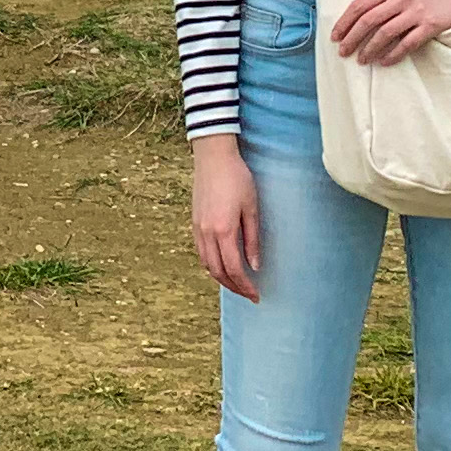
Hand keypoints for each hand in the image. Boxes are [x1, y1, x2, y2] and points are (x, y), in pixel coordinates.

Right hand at [191, 133, 260, 299]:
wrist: (213, 156)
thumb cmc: (237, 178)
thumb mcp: (252, 208)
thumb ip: (252, 239)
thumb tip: (254, 265)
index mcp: (224, 230)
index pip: (234, 269)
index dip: (245, 286)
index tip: (256, 295)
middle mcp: (207, 233)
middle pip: (218, 272)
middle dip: (234, 287)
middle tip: (249, 294)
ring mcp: (198, 228)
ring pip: (207, 264)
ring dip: (222, 278)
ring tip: (237, 283)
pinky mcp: (194, 222)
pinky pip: (201, 253)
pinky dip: (212, 265)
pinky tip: (223, 264)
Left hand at [325, 0, 450, 66]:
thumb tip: (357, 11)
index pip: (360, 4)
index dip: (345, 22)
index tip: (335, 36)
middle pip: (369, 20)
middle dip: (352, 38)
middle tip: (343, 52)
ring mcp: (416, 11)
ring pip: (385, 33)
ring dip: (370, 49)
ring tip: (362, 60)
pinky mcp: (430, 25)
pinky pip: (407, 44)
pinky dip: (393, 55)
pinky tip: (384, 62)